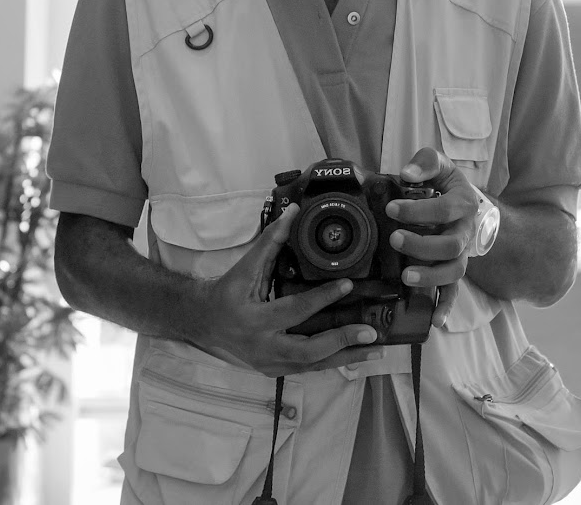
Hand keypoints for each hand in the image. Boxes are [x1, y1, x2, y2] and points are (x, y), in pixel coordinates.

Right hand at [194, 203, 384, 376]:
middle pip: (308, 351)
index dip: (322, 297)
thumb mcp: (246, 265)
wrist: (205, 322)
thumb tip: (294, 211)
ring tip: (375, 349)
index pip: (294, 309)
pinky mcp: (275, 370)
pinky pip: (309, 368)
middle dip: (341, 341)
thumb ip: (272, 239)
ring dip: (346, 357)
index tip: (348, 284)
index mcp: (254, 319)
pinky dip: (333, 361)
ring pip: (313, 366)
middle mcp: (262, 347)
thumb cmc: (228, 291)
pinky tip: (355, 354)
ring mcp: (269, 363)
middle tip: (370, 333)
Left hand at [387, 147, 480, 327]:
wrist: (465, 204)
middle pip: (450, 246)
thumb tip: (408, 174)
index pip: (444, 209)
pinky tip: (435, 320)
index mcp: (463, 204)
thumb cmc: (446, 184)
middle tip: (394, 239)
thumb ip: (426, 163)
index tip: (391, 208)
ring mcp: (460, 254)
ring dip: (430, 276)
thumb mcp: (439, 165)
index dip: (417, 210)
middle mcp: (464, 232)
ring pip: (453, 271)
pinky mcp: (452, 269)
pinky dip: (446, 306)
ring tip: (406, 275)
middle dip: (421, 245)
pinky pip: (454, 292)